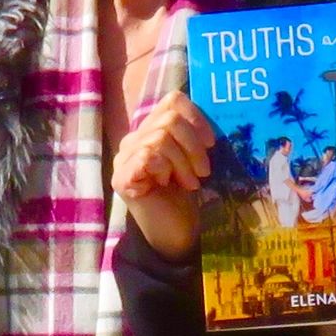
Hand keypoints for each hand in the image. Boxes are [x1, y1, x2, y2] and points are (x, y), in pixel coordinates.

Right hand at [111, 92, 215, 261]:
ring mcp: (124, 159)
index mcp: (150, 131)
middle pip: (169, 118)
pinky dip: (165, 168)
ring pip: (161, 136)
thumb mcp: (192, 160)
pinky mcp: (122, 177)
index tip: (210, 142)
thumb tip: (212, 118)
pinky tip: (167, 184)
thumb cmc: (184, 198)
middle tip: (202, 171)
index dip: (196, 117)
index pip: (172, 101)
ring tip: (189, 183)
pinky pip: (148, 155)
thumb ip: (192, 136)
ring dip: (182, 162)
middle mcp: (133, 140)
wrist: (174, 235)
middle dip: (193, 145)